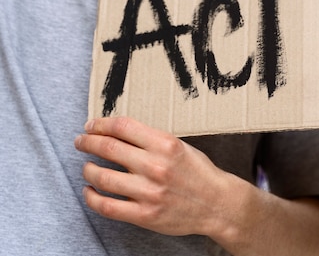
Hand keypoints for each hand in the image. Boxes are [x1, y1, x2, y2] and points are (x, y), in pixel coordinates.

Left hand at [74, 117, 226, 235]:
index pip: (123, 126)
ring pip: (102, 176)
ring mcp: (149, 192)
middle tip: (81, 141)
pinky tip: (90, 191)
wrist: (218, 204)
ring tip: (87, 167)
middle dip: (87, 142)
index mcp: (166, 144)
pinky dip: (92, 197)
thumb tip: (119, 133)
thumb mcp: (182, 147)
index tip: (91, 126)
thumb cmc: (200, 173)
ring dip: (88, 169)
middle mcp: (156, 166)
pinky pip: (107, 206)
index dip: (101, 124)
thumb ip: (153, 140)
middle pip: (108, 147)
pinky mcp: (144, 215)